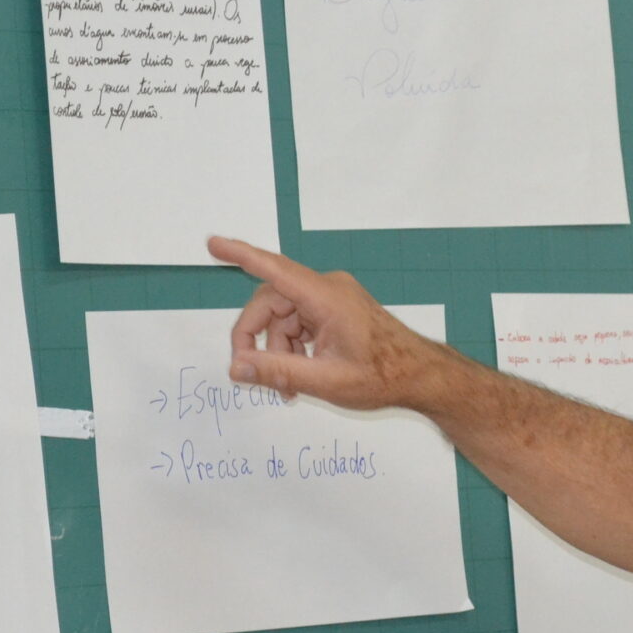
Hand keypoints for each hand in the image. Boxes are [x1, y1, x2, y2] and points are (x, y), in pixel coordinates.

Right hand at [207, 234, 438, 411]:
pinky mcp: (335, 309)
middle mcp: (327, 288)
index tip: (213, 244)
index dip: (240, 255)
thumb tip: (236, 368)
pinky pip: (298, 321)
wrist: (420, 375)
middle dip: (255, 337)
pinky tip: (298, 376)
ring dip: (276, 349)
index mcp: (326, 297)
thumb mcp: (325, 381)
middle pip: (270, 302)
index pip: (274, 270)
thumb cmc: (382, 376)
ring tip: (285, 387)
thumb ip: (277, 373)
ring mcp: (332, 297)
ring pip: (282, 315)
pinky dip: (292, 347)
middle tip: (247, 372)